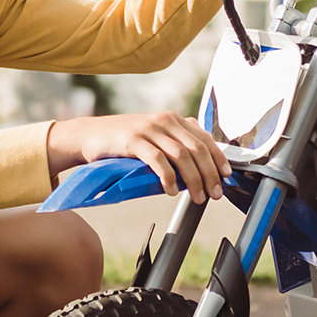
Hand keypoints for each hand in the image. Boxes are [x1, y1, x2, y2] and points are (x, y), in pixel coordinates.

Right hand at [47, 112, 233, 202]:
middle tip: (214, 194)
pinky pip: (158, 160)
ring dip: (193, 179)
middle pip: (197, 149)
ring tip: (197, 197)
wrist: (90, 135)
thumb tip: (200, 166)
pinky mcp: (133, 140)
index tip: (226, 177)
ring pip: (181, 155)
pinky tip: (171, 191)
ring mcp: (149, 129)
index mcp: (173, 119)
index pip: (205, 138)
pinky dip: (168, 178)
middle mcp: (164, 120)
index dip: (219, 158)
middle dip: (210, 173)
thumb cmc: (124, 141)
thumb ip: (175, 143)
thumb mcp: (154, 137)